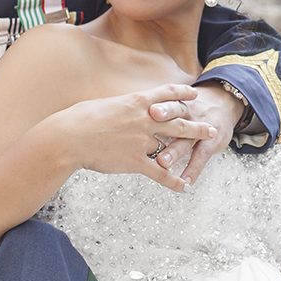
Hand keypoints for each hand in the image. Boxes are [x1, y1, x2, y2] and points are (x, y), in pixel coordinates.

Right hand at [46, 83, 216, 192]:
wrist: (69, 138)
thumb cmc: (80, 118)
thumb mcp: (104, 104)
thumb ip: (121, 106)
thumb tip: (123, 107)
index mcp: (137, 101)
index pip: (166, 94)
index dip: (182, 93)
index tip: (194, 94)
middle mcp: (145, 119)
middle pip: (179, 119)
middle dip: (197, 123)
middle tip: (211, 126)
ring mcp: (142, 140)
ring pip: (174, 142)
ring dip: (193, 144)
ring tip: (208, 144)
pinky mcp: (136, 161)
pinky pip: (160, 172)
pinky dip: (173, 180)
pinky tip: (183, 186)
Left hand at [151, 84, 241, 184]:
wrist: (224, 102)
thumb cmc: (193, 106)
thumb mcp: (177, 99)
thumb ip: (156, 105)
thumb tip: (128, 112)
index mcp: (177, 101)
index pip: (167, 99)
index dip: (158, 103)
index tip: (148, 109)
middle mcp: (188, 113)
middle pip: (176, 116)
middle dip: (165, 124)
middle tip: (150, 131)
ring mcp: (199, 129)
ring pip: (185, 140)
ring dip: (174, 151)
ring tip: (162, 162)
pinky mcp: (210, 143)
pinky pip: (200, 156)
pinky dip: (193, 169)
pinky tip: (185, 181)